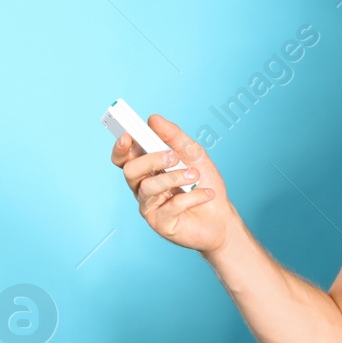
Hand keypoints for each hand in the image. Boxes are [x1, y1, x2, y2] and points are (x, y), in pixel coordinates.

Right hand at [110, 113, 231, 254]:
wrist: (221, 216)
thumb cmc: (204, 183)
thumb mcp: (193, 153)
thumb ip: (173, 136)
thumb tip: (153, 119)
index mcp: (146, 169)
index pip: (123, 158)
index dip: (120, 147)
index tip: (127, 137)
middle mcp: (143, 187)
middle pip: (130, 171)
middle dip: (151, 160)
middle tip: (173, 157)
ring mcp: (149, 206)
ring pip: (148, 187)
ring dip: (175, 177)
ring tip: (195, 176)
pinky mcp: (160, 223)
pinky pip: (170, 206)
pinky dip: (192, 197)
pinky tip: (206, 194)